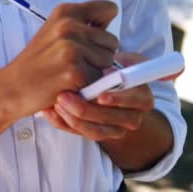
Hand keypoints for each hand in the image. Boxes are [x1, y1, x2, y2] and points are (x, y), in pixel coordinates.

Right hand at [0, 1, 118, 118]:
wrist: (12, 87)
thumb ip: (81, 25)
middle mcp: (69, 25)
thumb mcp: (54, 32)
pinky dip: (88, 86)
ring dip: (95, 71)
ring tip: (70, 72)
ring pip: (108, 61)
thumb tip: (108, 29)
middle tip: (73, 63)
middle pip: (112, 40)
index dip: (103, 27)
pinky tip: (69, 84)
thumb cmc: (36, 63)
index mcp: (66, 12)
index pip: (108, 9)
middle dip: (99, 54)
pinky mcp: (75, 71)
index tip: (88, 40)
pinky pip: (99, 80)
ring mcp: (72, 48)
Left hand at [44, 52, 180, 140]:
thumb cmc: (108, 66)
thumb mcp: (118, 58)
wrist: (99, 86)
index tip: (101, 96)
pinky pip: (80, 134)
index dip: (119, 99)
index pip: (136, 100)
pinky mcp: (97, 134)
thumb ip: (123, 59)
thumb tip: (114, 62)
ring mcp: (115, 128)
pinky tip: (50, 111)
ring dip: (72, 118)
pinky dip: (63, 123)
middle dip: (87, 109)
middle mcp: (132, 115)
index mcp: (142, 96)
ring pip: (95, 131)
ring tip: (56, 102)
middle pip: (112, 118)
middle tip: (64, 97)